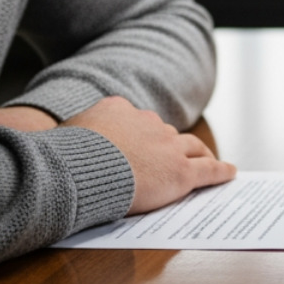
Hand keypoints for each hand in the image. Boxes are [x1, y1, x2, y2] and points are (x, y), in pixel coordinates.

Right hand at [60, 96, 235, 214]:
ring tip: (208, 160)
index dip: (141, 135)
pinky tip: (229, 173)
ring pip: (191, 147)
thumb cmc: (64, 155)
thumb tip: (53, 131)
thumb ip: (75, 130)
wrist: (80, 168)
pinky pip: (208, 170)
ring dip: (201, 154)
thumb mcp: (65, 131)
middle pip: (165, 134)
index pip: (136, 121)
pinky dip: (220, 171)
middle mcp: (148, 123)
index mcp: (119, 109)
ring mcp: (167, 146)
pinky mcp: (181, 171)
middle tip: (174, 157)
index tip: (141, 144)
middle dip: (169, 145)